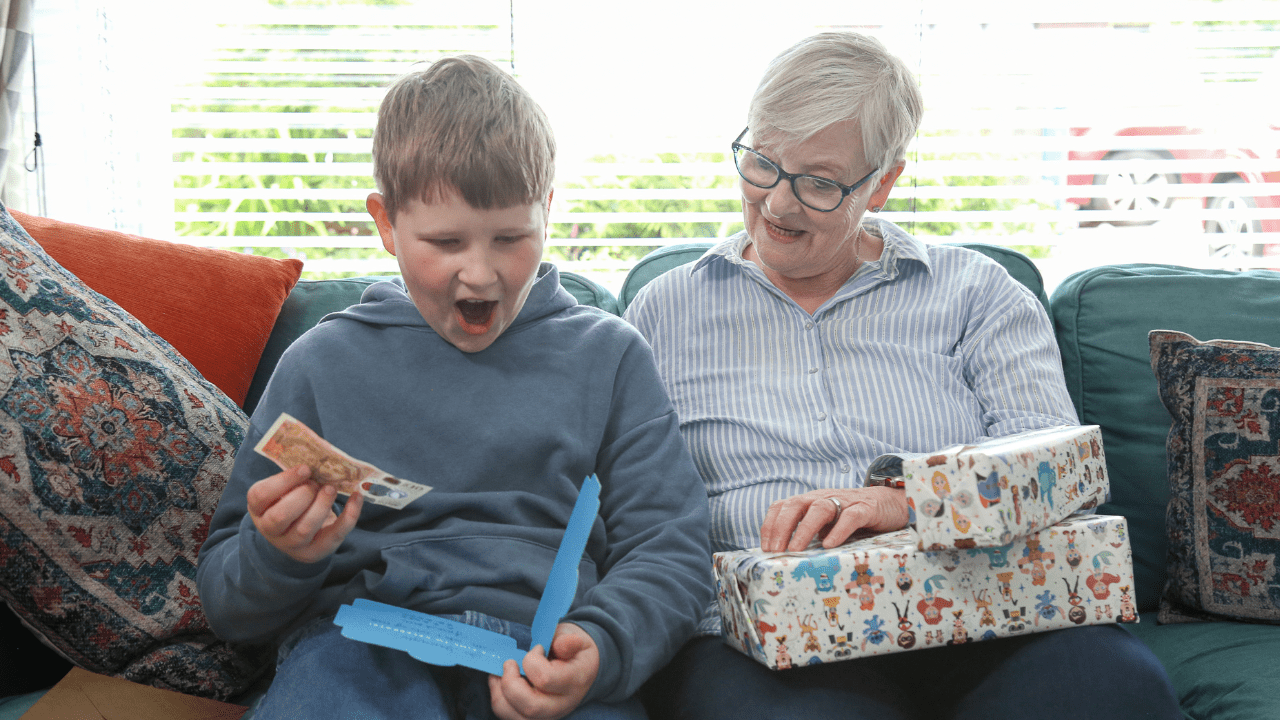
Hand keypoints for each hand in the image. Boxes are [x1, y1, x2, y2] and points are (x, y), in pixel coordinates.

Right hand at [247, 464, 362, 563]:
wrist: (297, 536)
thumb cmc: (291, 502)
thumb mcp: (285, 490)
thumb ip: (296, 477)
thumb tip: (320, 456)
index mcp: (259, 509)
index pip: (261, 495)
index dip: (284, 480)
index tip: (305, 468)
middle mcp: (270, 530)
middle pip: (280, 516)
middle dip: (302, 495)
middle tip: (316, 484)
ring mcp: (292, 544)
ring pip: (305, 529)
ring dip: (321, 505)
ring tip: (331, 489)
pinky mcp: (316, 551)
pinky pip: (334, 535)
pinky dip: (349, 515)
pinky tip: (356, 497)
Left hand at [489, 623, 598, 719]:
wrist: (582, 670)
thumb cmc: (575, 652)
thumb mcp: (578, 640)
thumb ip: (568, 641)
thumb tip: (563, 643)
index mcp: (574, 682)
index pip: (546, 679)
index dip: (532, 660)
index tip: (536, 649)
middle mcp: (561, 705)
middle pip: (530, 706)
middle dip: (510, 682)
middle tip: (510, 663)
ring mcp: (546, 715)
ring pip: (513, 714)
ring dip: (499, 691)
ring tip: (502, 672)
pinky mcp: (532, 718)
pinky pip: (508, 715)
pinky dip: (498, 698)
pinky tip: (500, 681)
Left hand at [760, 486, 908, 551]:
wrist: (890, 503)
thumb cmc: (852, 518)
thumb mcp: (827, 525)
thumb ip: (810, 535)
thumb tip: (786, 558)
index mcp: (810, 501)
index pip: (782, 506)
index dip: (770, 525)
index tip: (765, 548)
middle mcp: (823, 497)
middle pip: (796, 505)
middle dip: (782, 527)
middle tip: (775, 551)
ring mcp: (844, 501)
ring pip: (820, 508)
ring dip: (804, 529)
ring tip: (795, 550)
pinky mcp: (865, 508)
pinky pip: (850, 516)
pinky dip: (838, 530)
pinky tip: (829, 545)